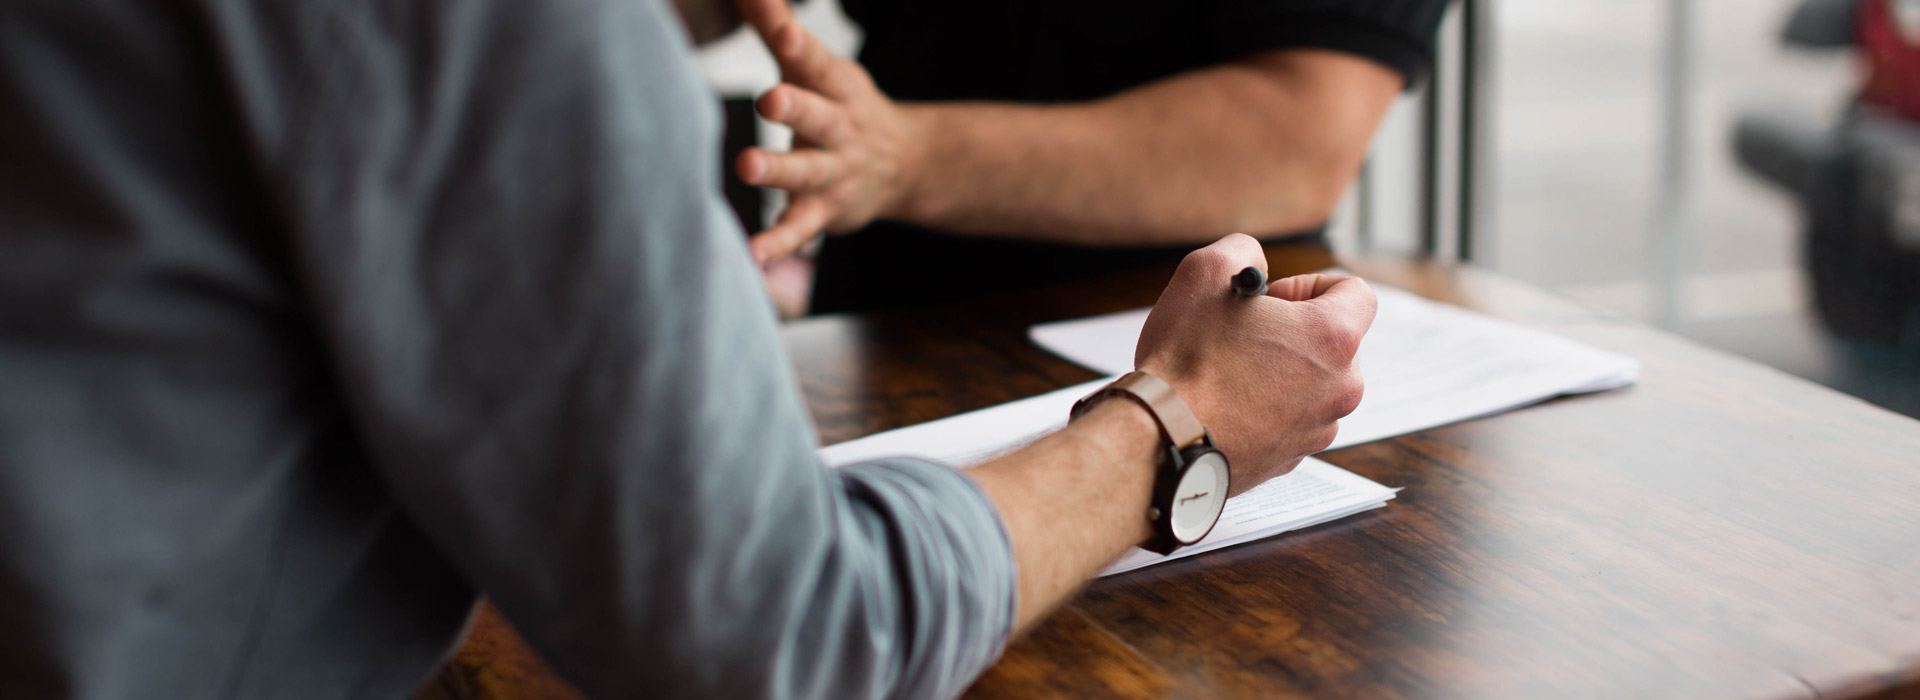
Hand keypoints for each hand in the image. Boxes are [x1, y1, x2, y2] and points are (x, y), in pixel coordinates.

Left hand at [735, 0, 922, 264]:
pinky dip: (777, 243)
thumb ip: (774, 24)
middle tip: (769, 99)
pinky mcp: (824, 212)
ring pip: (806, 171)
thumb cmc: (839, 104)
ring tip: (748, 167)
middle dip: (794, 107)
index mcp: (837, 87)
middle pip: (817, 115)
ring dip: (779, 171)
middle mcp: (839, 129)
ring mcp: (834, 173)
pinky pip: (799, 230)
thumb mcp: (816, 64)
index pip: (817, 61)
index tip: (782, 29)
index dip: (799, 43)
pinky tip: (751, 256)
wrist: (905, 165)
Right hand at [1135, 234, 1375, 494]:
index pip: (1356, 292)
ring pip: (1310, 384)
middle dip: (1292, 332)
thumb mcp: (1204, 273)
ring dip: (1278, 371)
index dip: (1310, 285)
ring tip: (1227, 372)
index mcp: (1332, 338)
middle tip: (1243, 335)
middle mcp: (1340, 387)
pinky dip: (1264, 408)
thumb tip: (1253, 264)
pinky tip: (1222, 404)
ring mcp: (1318, 428)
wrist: (1161, 439)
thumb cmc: (1185, 359)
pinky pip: (1289, 420)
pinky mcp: (1292, 458)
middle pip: (1333, 342)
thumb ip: (1242, 251)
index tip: (1272, 300)